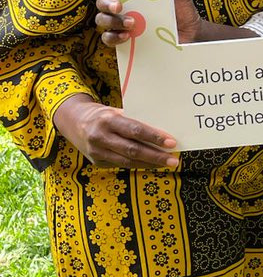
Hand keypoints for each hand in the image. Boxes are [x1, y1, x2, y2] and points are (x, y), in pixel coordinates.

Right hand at [53, 93, 178, 168]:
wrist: (73, 121)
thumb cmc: (102, 115)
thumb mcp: (115, 111)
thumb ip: (133, 120)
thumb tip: (160, 130)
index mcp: (108, 120)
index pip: (135, 130)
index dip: (154, 137)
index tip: (171, 142)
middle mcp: (101, 136)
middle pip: (133, 150)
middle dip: (156, 156)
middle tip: (174, 159)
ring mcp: (97, 151)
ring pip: (128, 162)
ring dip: (150, 164)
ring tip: (166, 163)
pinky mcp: (96, 162)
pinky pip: (121, 165)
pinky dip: (137, 165)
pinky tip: (150, 164)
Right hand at [82, 0, 201, 45]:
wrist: (190, 35)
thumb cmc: (181, 10)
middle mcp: (124, 6)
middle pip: (101, 1)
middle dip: (106, 2)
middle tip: (119, 6)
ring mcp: (122, 23)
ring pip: (102, 20)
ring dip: (112, 21)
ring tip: (131, 24)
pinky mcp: (124, 39)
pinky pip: (109, 38)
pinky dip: (114, 37)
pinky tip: (126, 37)